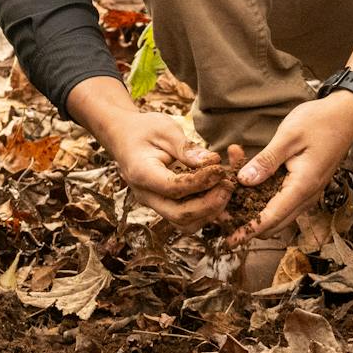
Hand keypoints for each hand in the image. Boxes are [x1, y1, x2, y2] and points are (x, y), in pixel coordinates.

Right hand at [101, 109, 233, 231]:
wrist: (124, 136)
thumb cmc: (144, 129)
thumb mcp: (164, 129)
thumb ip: (186, 148)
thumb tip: (212, 162)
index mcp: (141, 173)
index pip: (173, 188)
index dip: (200, 182)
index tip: (220, 169)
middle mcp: (145, 195)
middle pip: (179, 215)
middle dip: (208, 205)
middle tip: (228, 185)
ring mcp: (154, 203)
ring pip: (184, 223)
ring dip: (209, 212)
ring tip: (225, 190)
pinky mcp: (164, 205)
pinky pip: (186, 218)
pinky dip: (205, 211)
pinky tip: (218, 194)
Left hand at [226, 92, 352, 244]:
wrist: (346, 115)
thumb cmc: (319, 122)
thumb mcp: (288, 137)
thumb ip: (266, 161)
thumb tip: (244, 181)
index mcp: (302, 186)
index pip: (272, 218)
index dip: (248, 231)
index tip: (229, 241)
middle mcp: (307, 195)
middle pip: (274, 222)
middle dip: (248, 224)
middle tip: (221, 218)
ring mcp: (308, 192)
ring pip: (278, 214)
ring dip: (255, 211)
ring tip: (229, 202)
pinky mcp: (306, 185)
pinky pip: (283, 200)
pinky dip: (264, 198)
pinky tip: (247, 184)